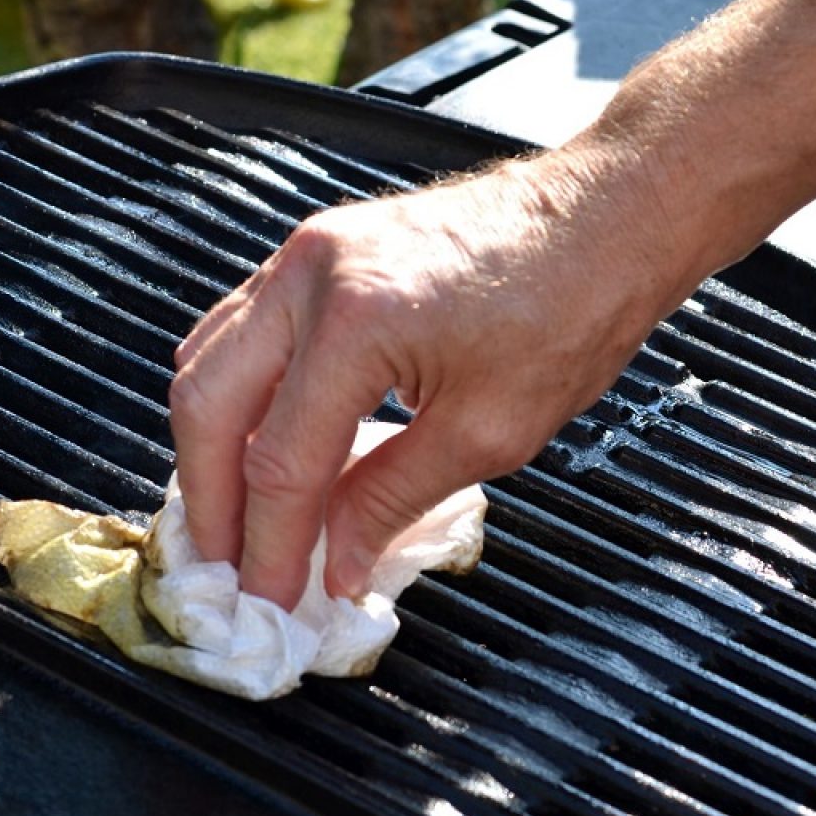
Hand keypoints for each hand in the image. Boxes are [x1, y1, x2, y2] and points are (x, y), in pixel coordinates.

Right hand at [168, 150, 706, 608]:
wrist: (607, 216)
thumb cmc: (571, 306)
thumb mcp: (490, 430)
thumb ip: (392, 499)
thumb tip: (335, 562)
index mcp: (356, 321)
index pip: (281, 461)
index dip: (269, 545)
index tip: (270, 599)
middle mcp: (313, 275)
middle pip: (209, 403)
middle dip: (210, 499)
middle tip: (226, 567)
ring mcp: (309, 252)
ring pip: (210, 360)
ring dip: (213, 446)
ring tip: (235, 517)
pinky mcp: (320, 248)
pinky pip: (242, 329)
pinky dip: (239, 394)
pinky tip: (257, 441)